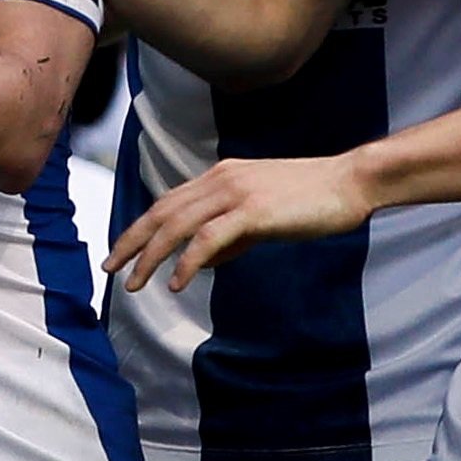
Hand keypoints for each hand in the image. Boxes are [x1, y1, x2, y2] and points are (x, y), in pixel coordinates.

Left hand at [102, 154, 374, 292]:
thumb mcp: (262, 217)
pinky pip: (209, 238)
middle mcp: (220, 179)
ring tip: (133, 283)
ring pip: (178, 225)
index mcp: (220, 177)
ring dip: (151, 255)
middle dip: (132, 241)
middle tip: (110, 268)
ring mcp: (235, 193)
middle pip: (162, 212)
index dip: (140, 228)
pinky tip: (175, 282)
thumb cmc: (312, 201)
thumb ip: (231, 237)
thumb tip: (202, 263)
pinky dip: (188, 261)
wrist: (350, 182)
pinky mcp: (253, 211)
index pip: (168, 202)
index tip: (122, 251)